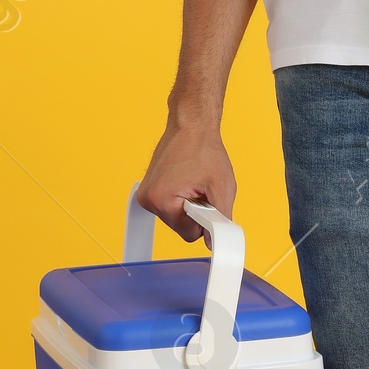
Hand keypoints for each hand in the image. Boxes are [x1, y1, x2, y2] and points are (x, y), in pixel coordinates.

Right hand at [137, 118, 236, 236]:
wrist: (191, 125)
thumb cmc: (204, 149)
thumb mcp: (222, 187)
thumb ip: (221, 219)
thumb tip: (217, 242)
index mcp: (163, 201)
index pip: (189, 235)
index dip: (204, 219)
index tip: (208, 200)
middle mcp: (149, 200)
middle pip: (181, 227)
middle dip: (196, 211)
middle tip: (201, 187)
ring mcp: (146, 194)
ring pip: (176, 217)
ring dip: (189, 204)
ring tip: (193, 180)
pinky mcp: (148, 190)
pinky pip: (170, 206)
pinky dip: (180, 197)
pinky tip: (185, 179)